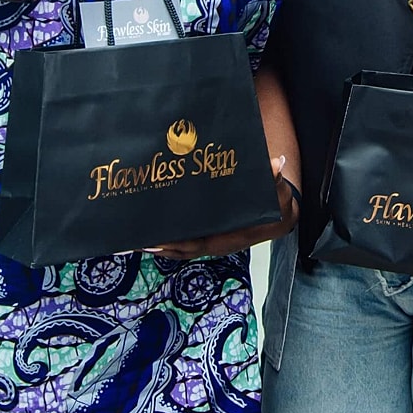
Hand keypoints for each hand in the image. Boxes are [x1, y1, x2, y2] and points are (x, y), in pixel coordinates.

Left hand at [144, 155, 298, 261]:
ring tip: (132, 238)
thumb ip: (274, 179)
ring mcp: (211, 240)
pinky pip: (184, 240)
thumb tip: (276, 163)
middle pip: (180, 249)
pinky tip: (152, 230)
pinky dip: (167, 238)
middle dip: (156, 246)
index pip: (196, 243)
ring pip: (179, 247)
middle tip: (131, 240)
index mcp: (227, 237)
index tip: (154, 241)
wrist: (281, 217)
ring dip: (158, 244)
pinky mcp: (208, 235)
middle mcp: (216, 242)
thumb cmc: (276, 206)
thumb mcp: (278, 193)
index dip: (175, 244)